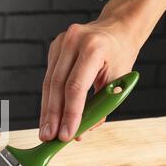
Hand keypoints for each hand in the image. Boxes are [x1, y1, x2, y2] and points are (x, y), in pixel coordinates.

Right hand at [39, 20, 139, 141]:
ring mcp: (60, 43)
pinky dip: (49, 98)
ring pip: (48, 83)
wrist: (117, 28)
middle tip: (48, 137)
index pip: (75, 87)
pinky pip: (48, 78)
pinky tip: (48, 115)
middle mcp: (73, 41)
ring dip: (46, 110)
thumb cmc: (120, 55)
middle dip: (52, 115)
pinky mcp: (53, 48)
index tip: (65, 135)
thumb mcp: (118, 80)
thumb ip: (101, 106)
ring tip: (45, 131)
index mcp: (93, 47)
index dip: (69, 114)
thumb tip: (81, 132)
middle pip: (56, 85)